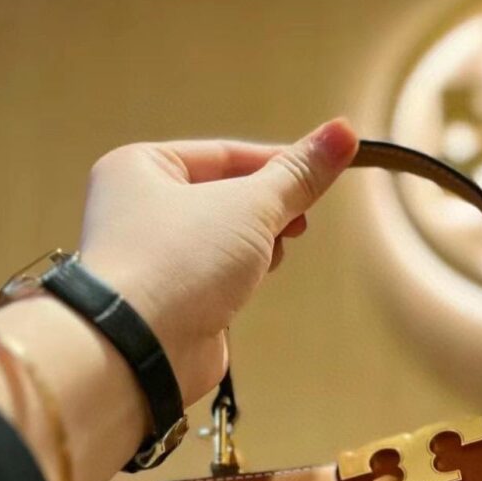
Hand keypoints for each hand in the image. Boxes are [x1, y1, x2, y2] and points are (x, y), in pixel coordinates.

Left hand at [78, 117, 358, 405]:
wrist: (138, 349)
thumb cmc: (180, 261)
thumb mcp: (250, 206)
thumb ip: (298, 174)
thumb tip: (342, 131)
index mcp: (142, 167)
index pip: (225, 154)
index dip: (278, 163)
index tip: (324, 172)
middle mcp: (140, 208)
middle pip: (226, 195)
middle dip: (268, 209)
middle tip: (299, 221)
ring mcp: (155, 257)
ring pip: (226, 238)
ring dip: (257, 245)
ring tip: (268, 255)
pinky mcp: (172, 300)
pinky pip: (218, 275)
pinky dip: (242, 277)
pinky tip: (252, 285)